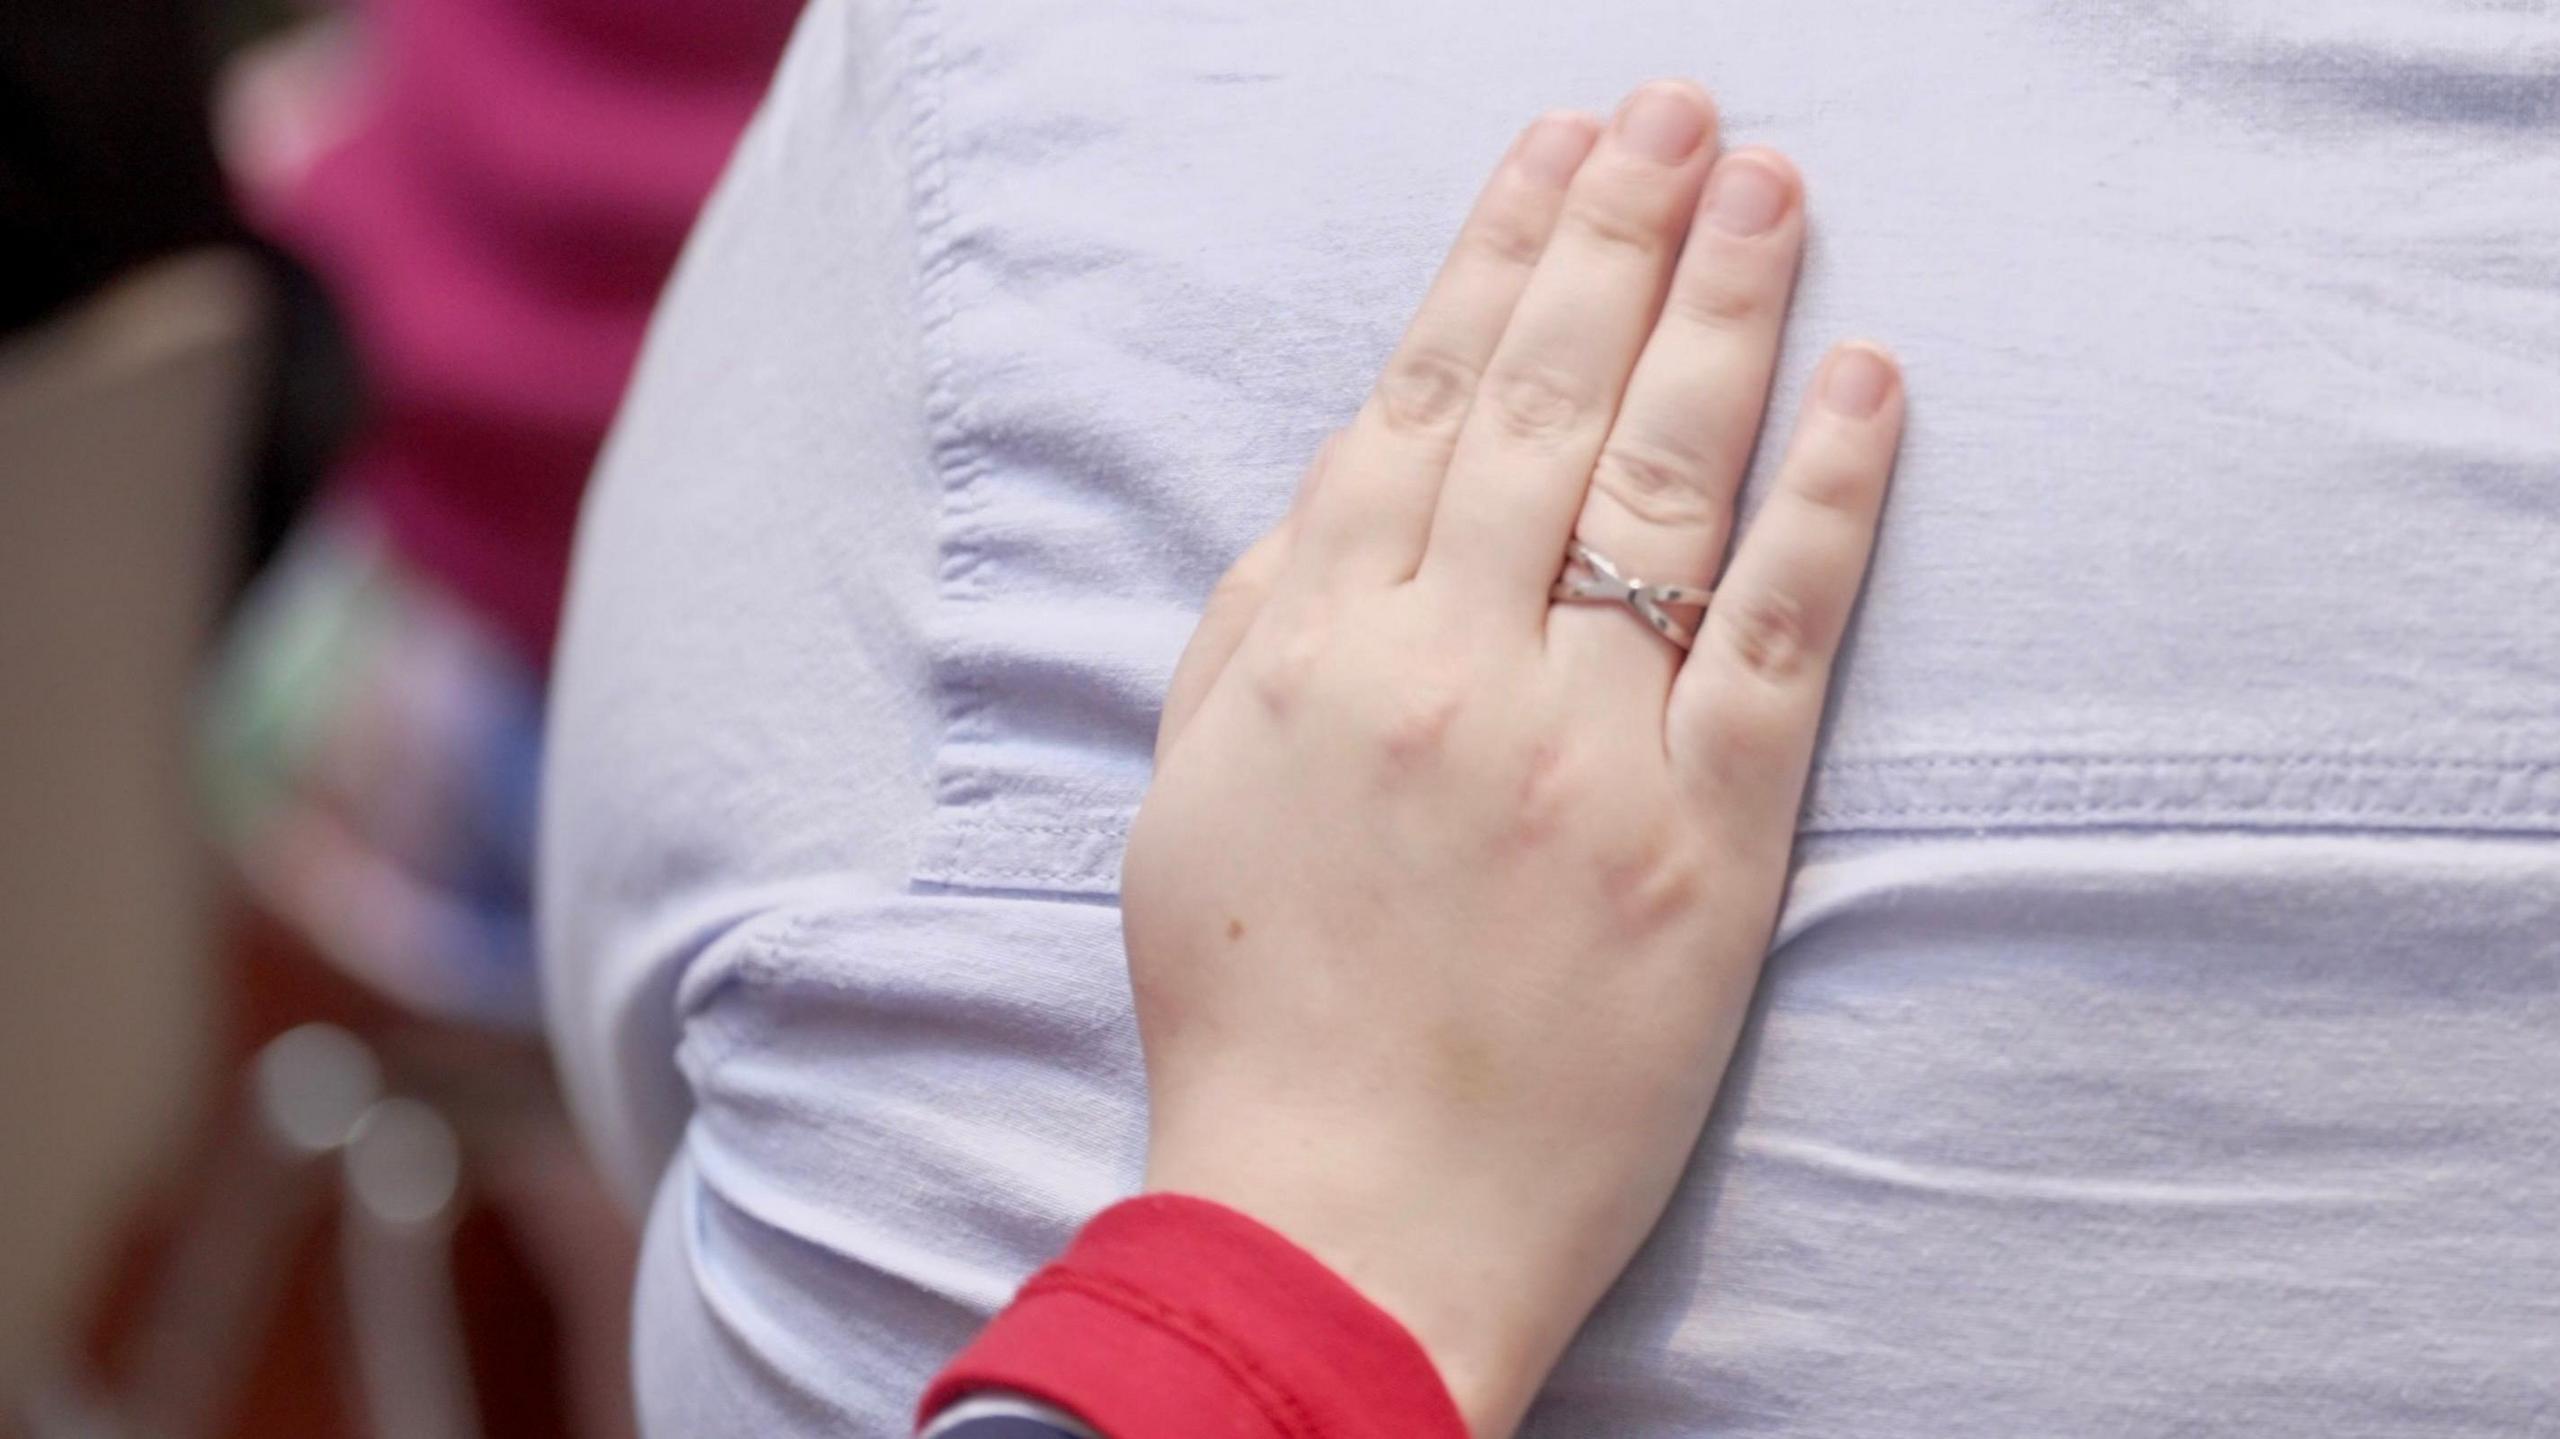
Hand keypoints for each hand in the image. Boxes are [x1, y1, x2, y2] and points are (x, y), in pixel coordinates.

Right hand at [1122, 80, 1904, 1436]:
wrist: (1344, 1220)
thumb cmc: (1254, 1014)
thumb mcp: (1188, 796)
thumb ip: (1251, 623)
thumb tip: (1340, 483)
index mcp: (1315, 649)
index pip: (1419, 404)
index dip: (1494, 258)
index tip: (1556, 151)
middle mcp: (1447, 668)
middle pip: (1545, 404)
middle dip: (1618, 236)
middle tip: (1683, 112)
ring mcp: (1583, 748)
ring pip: (1660, 483)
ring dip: (1722, 316)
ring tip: (1772, 184)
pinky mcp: (1706, 841)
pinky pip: (1777, 637)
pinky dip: (1828, 499)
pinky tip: (1865, 382)